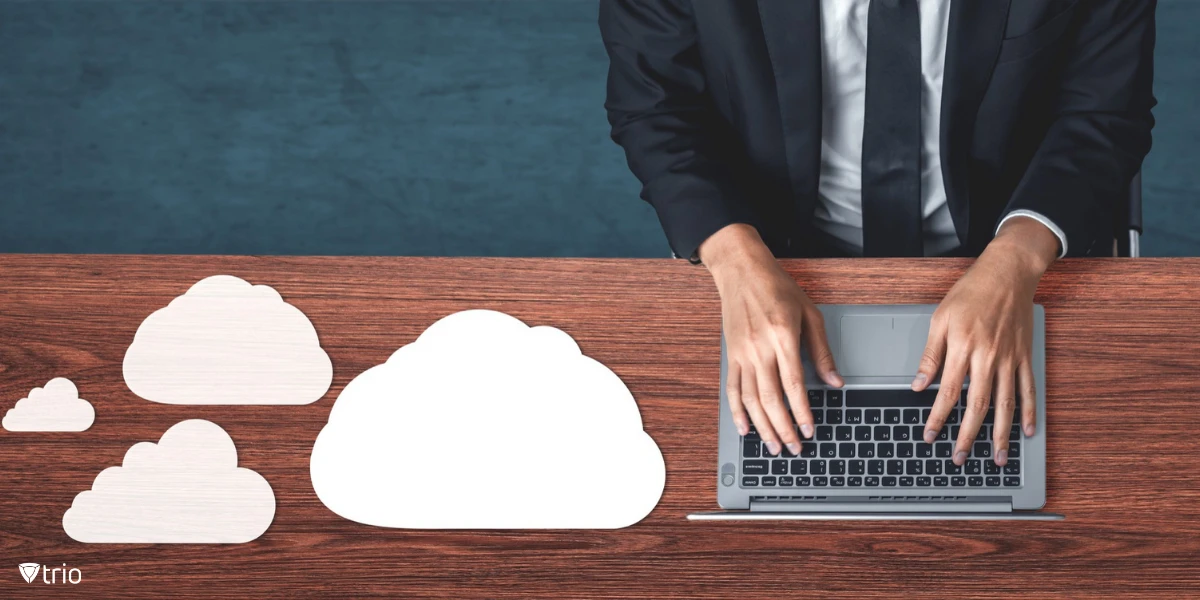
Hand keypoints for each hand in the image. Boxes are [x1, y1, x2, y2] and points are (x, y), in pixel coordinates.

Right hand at [700, 224, 843, 456]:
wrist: (741, 270)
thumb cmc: (777, 287)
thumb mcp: (809, 313)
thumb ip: (821, 351)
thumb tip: (835, 381)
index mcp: (782, 337)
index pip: (793, 385)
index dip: (802, 412)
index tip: (809, 430)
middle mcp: (759, 348)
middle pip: (770, 399)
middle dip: (783, 428)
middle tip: (794, 448)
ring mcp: (741, 354)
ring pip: (750, 400)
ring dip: (762, 427)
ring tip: (773, 447)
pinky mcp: (731, 355)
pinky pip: (732, 389)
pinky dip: (737, 412)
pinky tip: (745, 428)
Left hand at [912, 217, 1058, 466]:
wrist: (1008, 272)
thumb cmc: (971, 292)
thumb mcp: (940, 318)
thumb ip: (930, 354)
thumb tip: (918, 384)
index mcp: (963, 347)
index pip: (947, 392)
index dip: (938, 418)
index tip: (930, 436)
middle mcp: (988, 357)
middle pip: (977, 405)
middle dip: (967, 435)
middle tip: (960, 458)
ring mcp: (1010, 359)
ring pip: (1005, 404)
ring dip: (1000, 434)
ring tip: (997, 458)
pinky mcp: (1025, 356)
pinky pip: (1028, 389)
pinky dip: (1029, 412)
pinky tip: (1027, 431)